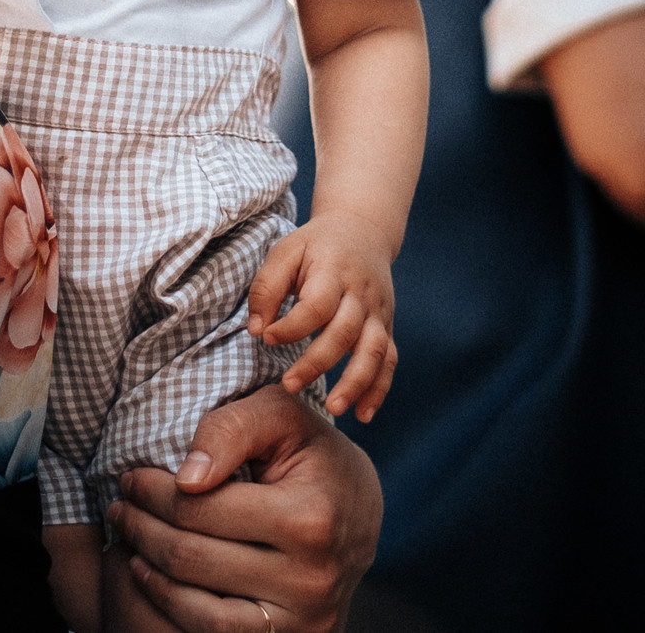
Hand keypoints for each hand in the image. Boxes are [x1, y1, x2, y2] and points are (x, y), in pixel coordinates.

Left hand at [107, 385, 379, 632]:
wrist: (359, 515)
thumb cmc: (311, 456)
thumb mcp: (281, 417)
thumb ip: (232, 429)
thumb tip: (187, 479)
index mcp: (311, 518)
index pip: (202, 508)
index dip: (152, 491)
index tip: (129, 477)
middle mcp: (312, 578)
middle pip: (193, 557)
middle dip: (142, 527)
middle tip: (118, 505)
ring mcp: (304, 619)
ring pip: (197, 606)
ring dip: (148, 569)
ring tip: (128, 536)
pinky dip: (172, 605)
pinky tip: (150, 574)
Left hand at [245, 213, 397, 419]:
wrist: (363, 231)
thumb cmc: (316, 246)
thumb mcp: (286, 251)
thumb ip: (267, 288)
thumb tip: (255, 330)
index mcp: (333, 271)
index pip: (316, 305)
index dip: (291, 326)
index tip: (266, 338)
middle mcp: (360, 294)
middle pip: (344, 333)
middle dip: (317, 363)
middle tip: (289, 385)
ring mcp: (378, 312)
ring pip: (373, 351)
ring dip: (356, 383)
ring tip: (334, 409)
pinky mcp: (387, 327)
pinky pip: (389, 360)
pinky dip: (379, 389)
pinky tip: (362, 414)